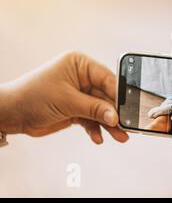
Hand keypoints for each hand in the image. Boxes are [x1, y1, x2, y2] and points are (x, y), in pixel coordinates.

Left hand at [0, 51, 128, 143]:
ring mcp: (79, 93)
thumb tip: (115, 116)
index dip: (119, 94)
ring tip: (119, 136)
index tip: (129, 110)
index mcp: (80, 65)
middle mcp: (81, 77)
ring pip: (101, 109)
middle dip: (115, 113)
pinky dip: (95, 128)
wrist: (10, 114)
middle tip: (126, 126)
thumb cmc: (32, 97)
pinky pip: (91, 118)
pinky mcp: (76, 108)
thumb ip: (94, 109)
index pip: (107, 78)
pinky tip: (98, 138)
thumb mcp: (67, 101)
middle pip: (106, 96)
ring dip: (108, 124)